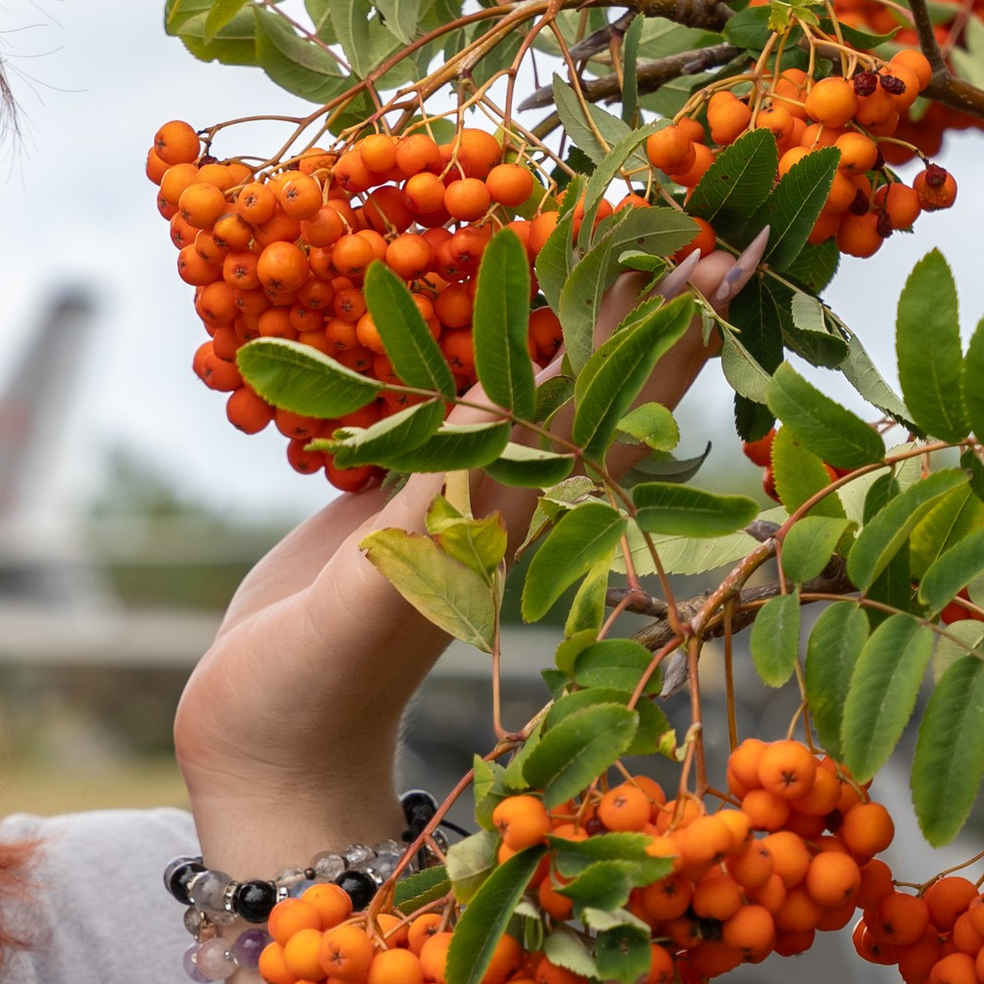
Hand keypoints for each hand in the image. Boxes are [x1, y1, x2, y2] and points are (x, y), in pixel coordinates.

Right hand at [174, 264, 717, 868]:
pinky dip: (468, 353)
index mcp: (502, 519)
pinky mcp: (390, 502)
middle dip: (646, 307)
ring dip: (571, 321)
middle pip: (587, 385)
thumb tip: (495, 423)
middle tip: (719, 231)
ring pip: (525, 388)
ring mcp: (445, 501)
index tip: (718, 259)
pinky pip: (444, 408)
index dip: (656, 328)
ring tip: (622, 252)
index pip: (597, 400)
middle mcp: (493, 502)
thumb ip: (427, 520)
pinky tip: (488, 315)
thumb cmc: (312, 693)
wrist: (264, 753)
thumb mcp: (366, 604)